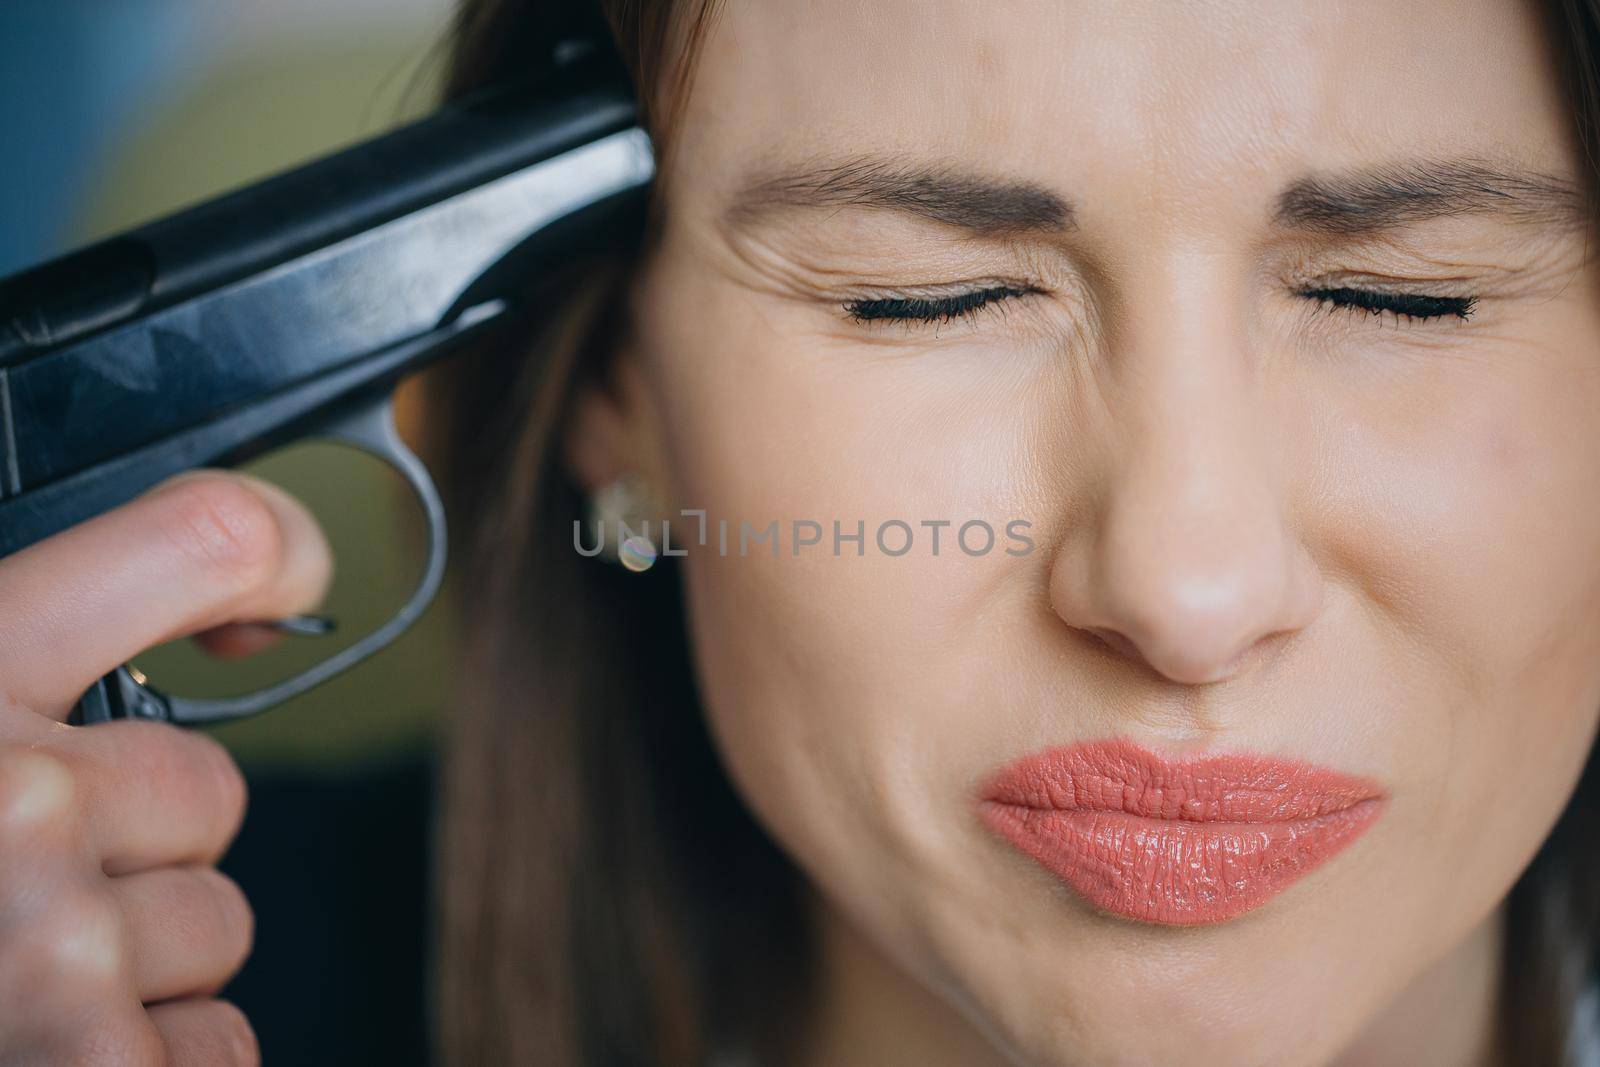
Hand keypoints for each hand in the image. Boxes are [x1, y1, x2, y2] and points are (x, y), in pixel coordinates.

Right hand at [0, 470, 333, 1064]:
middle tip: (6, 882)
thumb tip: (210, 608)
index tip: (280, 578)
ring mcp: (53, 949)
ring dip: (130, 963)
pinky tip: (33, 1052)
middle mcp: (8, 801)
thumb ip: (13, 663)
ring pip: (214, 924)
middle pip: (211, 786)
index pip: (200, 539)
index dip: (274, 548)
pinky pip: (215, 1042)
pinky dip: (143, 1060)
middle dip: (132, 844)